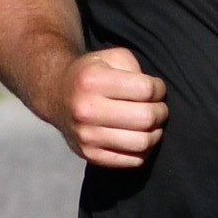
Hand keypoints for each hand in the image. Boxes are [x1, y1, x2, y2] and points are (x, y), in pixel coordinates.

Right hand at [66, 42, 167, 169]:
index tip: (156, 89)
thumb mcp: (110, 57)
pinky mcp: (89, 155)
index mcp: (92, 81)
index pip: (146, 90)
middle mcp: (86, 110)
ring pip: (142, 142)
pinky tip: (138, 136)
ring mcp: (86, 136)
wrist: (56, 94)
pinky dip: (143, 150)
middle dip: (161, 112)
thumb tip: (155, 95)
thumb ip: (135, 68)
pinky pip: (132, 160)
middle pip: (147, 118)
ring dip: (155, 133)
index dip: (159, 89)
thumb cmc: (93, 74)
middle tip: (158, 107)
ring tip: (150, 123)